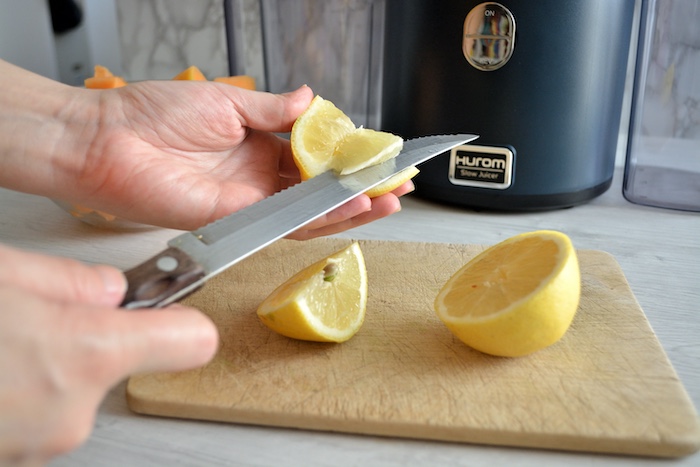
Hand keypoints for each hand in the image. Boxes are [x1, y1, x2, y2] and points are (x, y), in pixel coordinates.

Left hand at [0, 59, 411, 237]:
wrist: (107, 140)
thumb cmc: (152, 114)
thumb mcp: (226, 102)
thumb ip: (273, 110)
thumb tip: (310, 99)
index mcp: (257, 145)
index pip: (314, 156)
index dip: (348, 158)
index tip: (378, 155)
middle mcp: (258, 177)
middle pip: (319, 190)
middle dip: (360, 189)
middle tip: (396, 185)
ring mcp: (249, 201)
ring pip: (309, 213)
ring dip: (350, 208)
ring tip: (386, 200)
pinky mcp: (237, 218)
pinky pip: (285, 223)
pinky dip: (320, 218)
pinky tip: (350, 206)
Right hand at [0, 244, 218, 462]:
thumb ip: (65, 279)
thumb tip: (107, 288)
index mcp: (84, 355)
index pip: (188, 340)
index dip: (181, 320)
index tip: (176, 306)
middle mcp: (72, 413)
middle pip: (112, 361)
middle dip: (77, 338)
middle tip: (24, 318)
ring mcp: (38, 449)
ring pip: (69, 391)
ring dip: (41, 370)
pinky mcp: (10, 464)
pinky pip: (35, 419)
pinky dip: (15, 398)